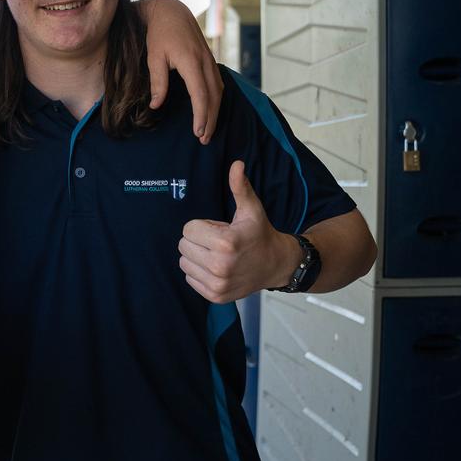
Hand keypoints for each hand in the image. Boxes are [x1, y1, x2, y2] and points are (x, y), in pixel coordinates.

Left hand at [141, 0, 223, 143]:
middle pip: (214, 96)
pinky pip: (218, 82)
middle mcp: (205, 61)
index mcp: (191, 61)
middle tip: (204, 139)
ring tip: (208, 129)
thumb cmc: (159, 34)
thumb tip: (156, 106)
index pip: (201, 94)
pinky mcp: (209, 59)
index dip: (201, 115)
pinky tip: (211, 109)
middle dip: (211, 119)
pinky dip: (216, 98)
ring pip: (219, 90)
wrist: (170, 11)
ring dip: (215, 111)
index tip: (198, 132)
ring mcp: (210, 59)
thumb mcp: (153, 57)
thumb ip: (158, 81)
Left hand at [177, 161, 298, 302]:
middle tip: (218, 242)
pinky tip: (218, 268)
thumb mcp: (251, 209)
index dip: (202, 226)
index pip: (188, 229)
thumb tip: (236, 164)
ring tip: (218, 254)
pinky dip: (199, 272)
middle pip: (183, 245)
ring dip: (196, 256)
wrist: (277, 265)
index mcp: (226, 243)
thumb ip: (240, 187)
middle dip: (197, 240)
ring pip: (184, 262)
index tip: (220, 229)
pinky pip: (189, 278)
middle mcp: (220, 266)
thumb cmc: (261, 234)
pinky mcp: (215, 296)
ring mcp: (217, 284)